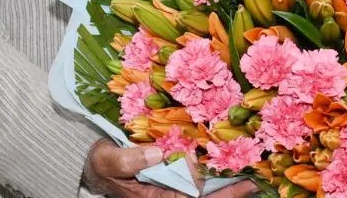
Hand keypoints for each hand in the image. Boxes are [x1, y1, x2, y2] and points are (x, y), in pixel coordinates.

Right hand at [82, 139, 257, 197]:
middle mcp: (165, 196)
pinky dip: (213, 177)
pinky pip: (196, 182)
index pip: (187, 197)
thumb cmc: (101, 164)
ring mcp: (170, 190)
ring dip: (224, 187)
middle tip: (252, 185)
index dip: (206, 188)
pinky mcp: (172, 180)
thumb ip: (128, 159)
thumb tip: (159, 154)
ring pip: (202, 192)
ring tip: (250, 181)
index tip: (227, 177)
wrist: (94, 165)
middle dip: (227, 194)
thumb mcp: (107, 161)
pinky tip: (230, 170)